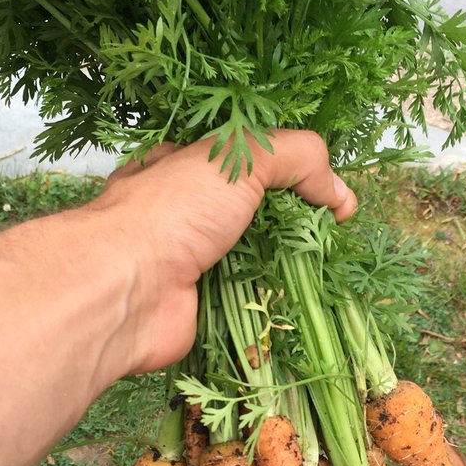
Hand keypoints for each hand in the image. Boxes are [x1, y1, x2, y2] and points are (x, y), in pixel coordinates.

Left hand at [89, 130, 357, 373]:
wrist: (126, 290)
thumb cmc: (172, 212)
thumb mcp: (241, 156)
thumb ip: (296, 157)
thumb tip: (339, 194)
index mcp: (183, 167)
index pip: (243, 161)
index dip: (285, 170)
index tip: (324, 189)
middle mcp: (183, 214)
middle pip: (251, 215)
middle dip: (291, 225)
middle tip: (329, 235)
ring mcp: (189, 264)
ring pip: (251, 262)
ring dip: (287, 269)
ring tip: (327, 271)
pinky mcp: (198, 309)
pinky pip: (245, 306)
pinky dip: (272, 307)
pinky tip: (302, 306)